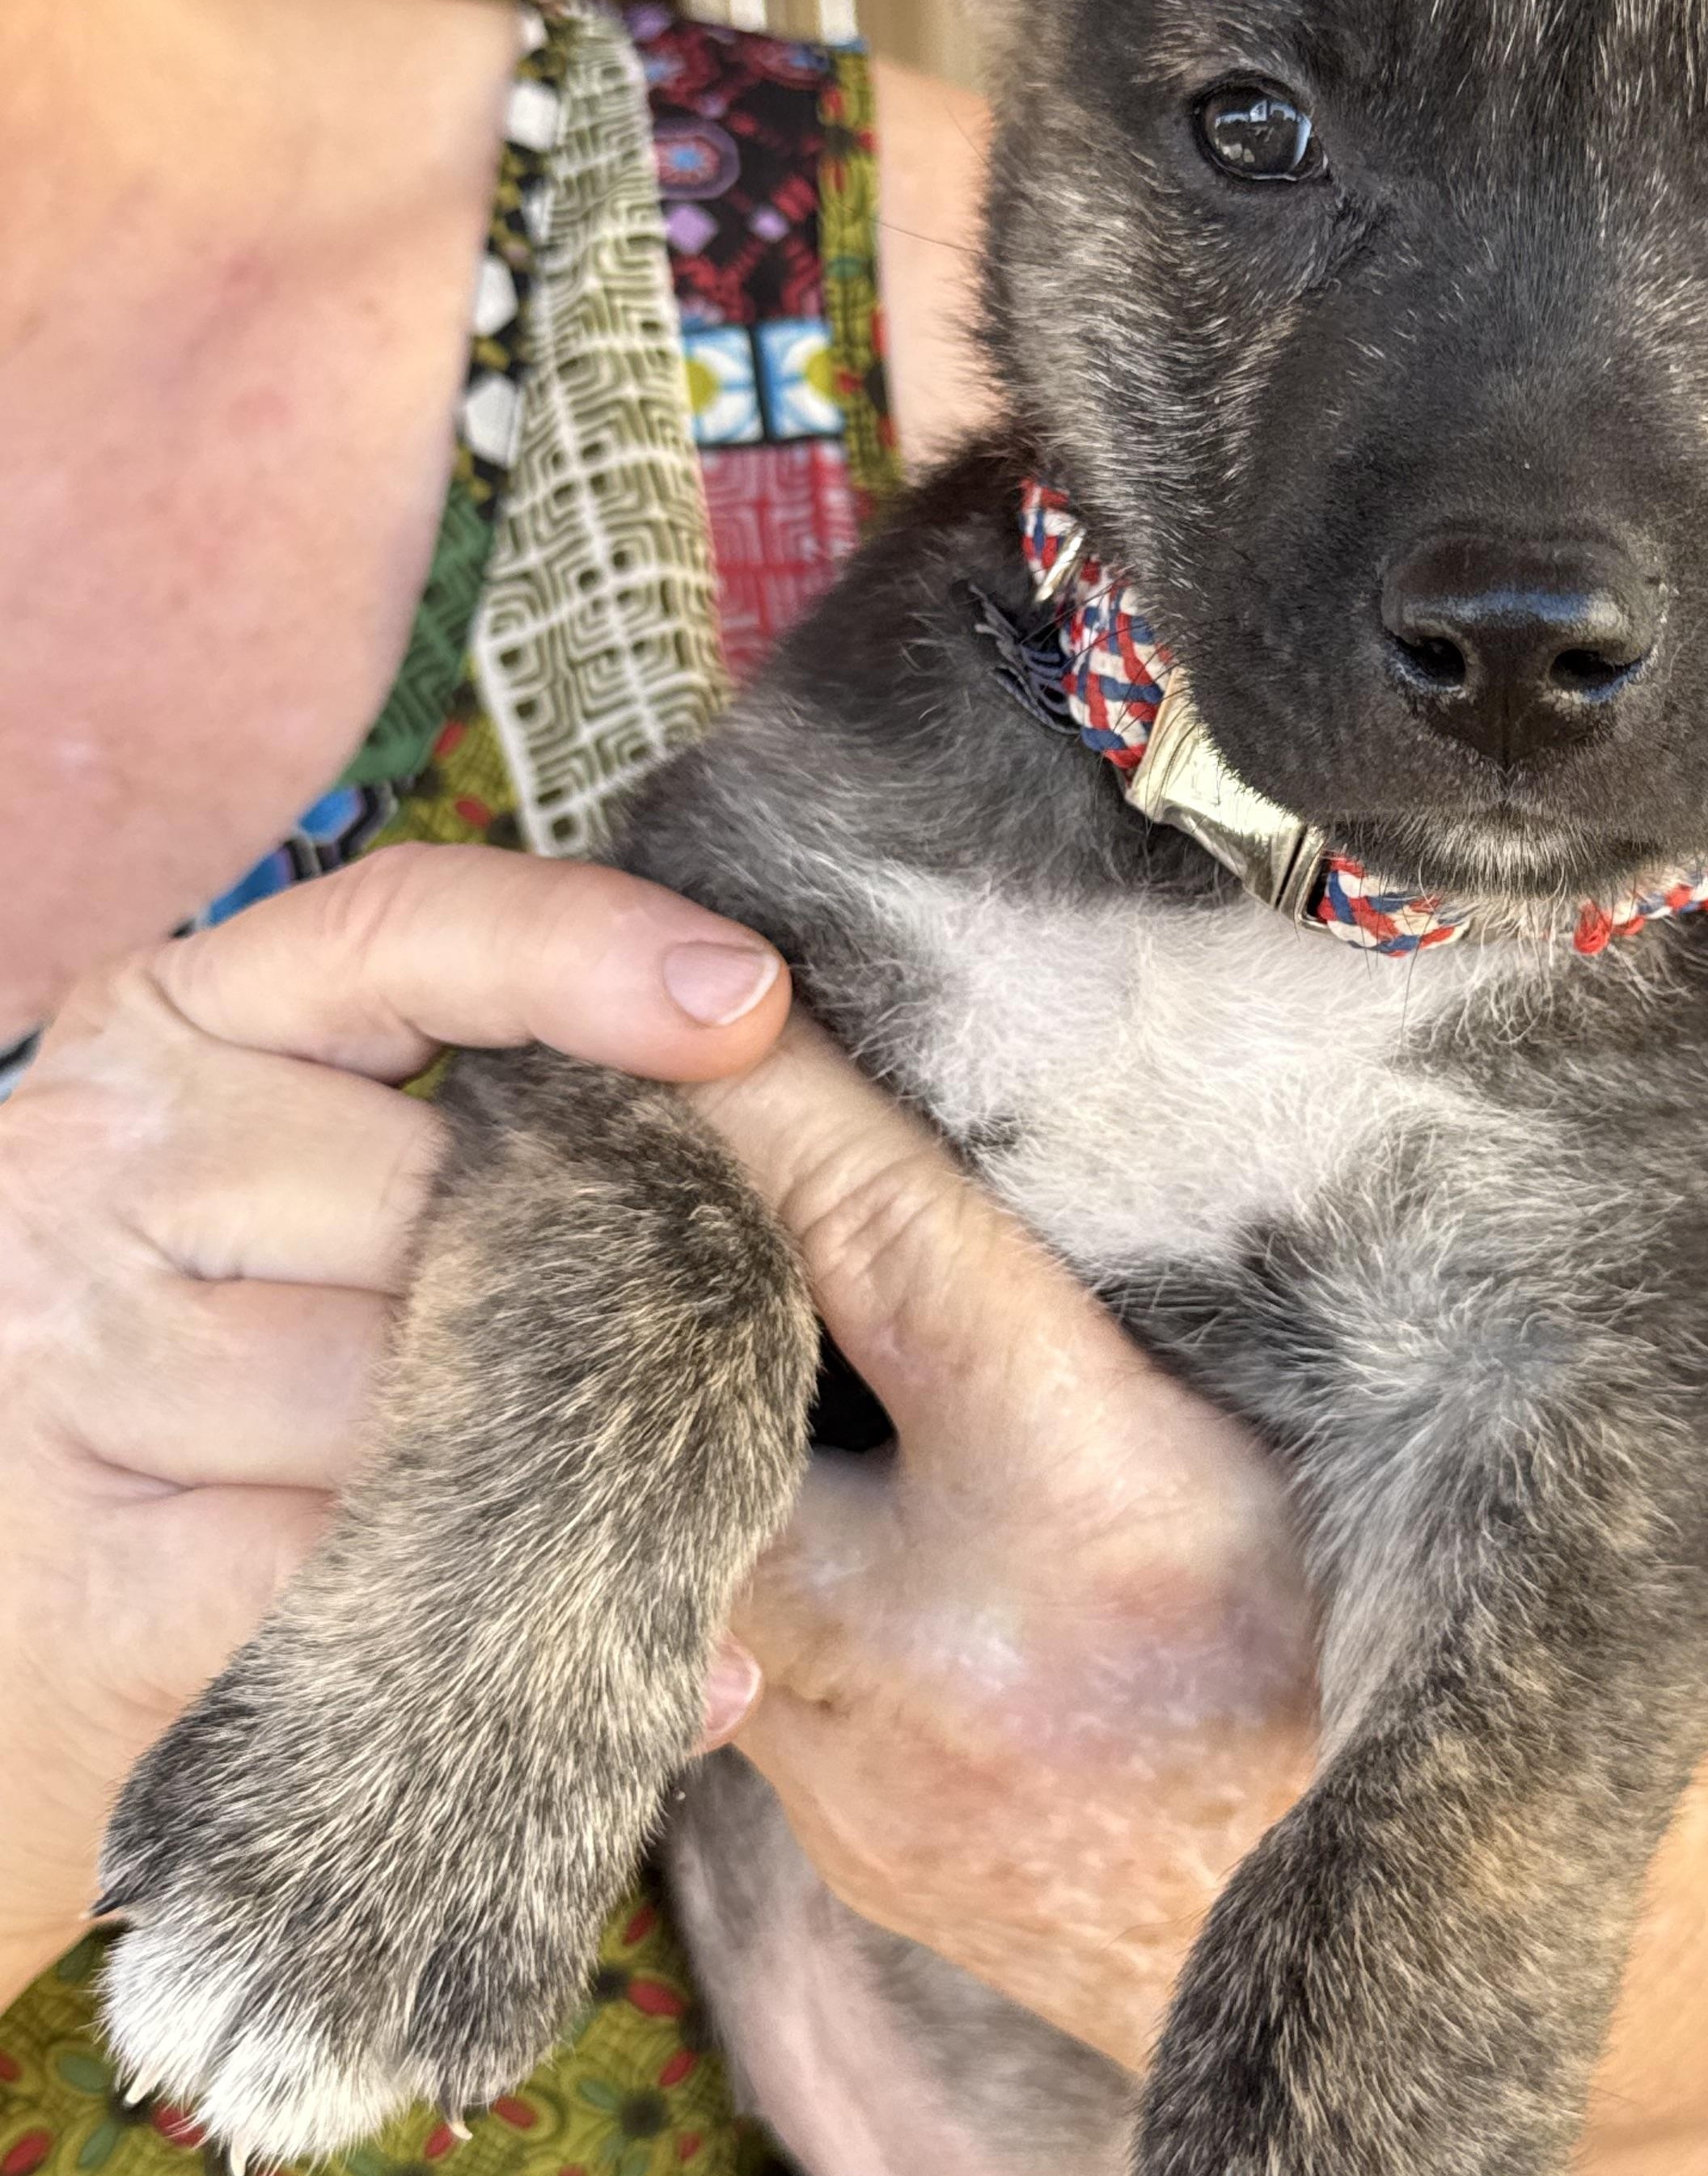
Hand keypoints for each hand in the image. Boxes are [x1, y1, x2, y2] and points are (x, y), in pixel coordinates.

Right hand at [0, 845, 791, 2000]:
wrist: (27, 1613)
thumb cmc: (228, 1381)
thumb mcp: (317, 1188)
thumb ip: (486, 1121)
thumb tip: (755, 1049)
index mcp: (177, 1024)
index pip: (409, 931)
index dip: (592, 952)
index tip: (750, 1001)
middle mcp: (99, 1155)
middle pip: (455, 1190)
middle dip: (578, 1294)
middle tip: (597, 1370)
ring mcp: (68, 1358)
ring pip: (419, 1389)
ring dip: (527, 1469)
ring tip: (501, 1507)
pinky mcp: (86, 1571)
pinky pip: (374, 1565)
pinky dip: (508, 1619)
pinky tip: (594, 1655)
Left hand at [696, 1023, 1707, 2163]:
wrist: (1416, 1970)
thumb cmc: (1408, 1653)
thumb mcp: (1337, 1440)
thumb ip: (1210, 1290)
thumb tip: (1126, 1104)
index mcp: (1100, 1508)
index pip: (884, 1245)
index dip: (780, 1101)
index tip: (703, 999)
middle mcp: (950, 1652)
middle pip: (716, 1403)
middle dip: (667, 1277)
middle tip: (641, 1156)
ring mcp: (869, 1777)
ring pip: (708, 1546)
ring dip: (707, 1430)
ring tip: (725, 1323)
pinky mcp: (843, 1851)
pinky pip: (744, 1667)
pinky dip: (759, 1566)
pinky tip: (816, 1507)